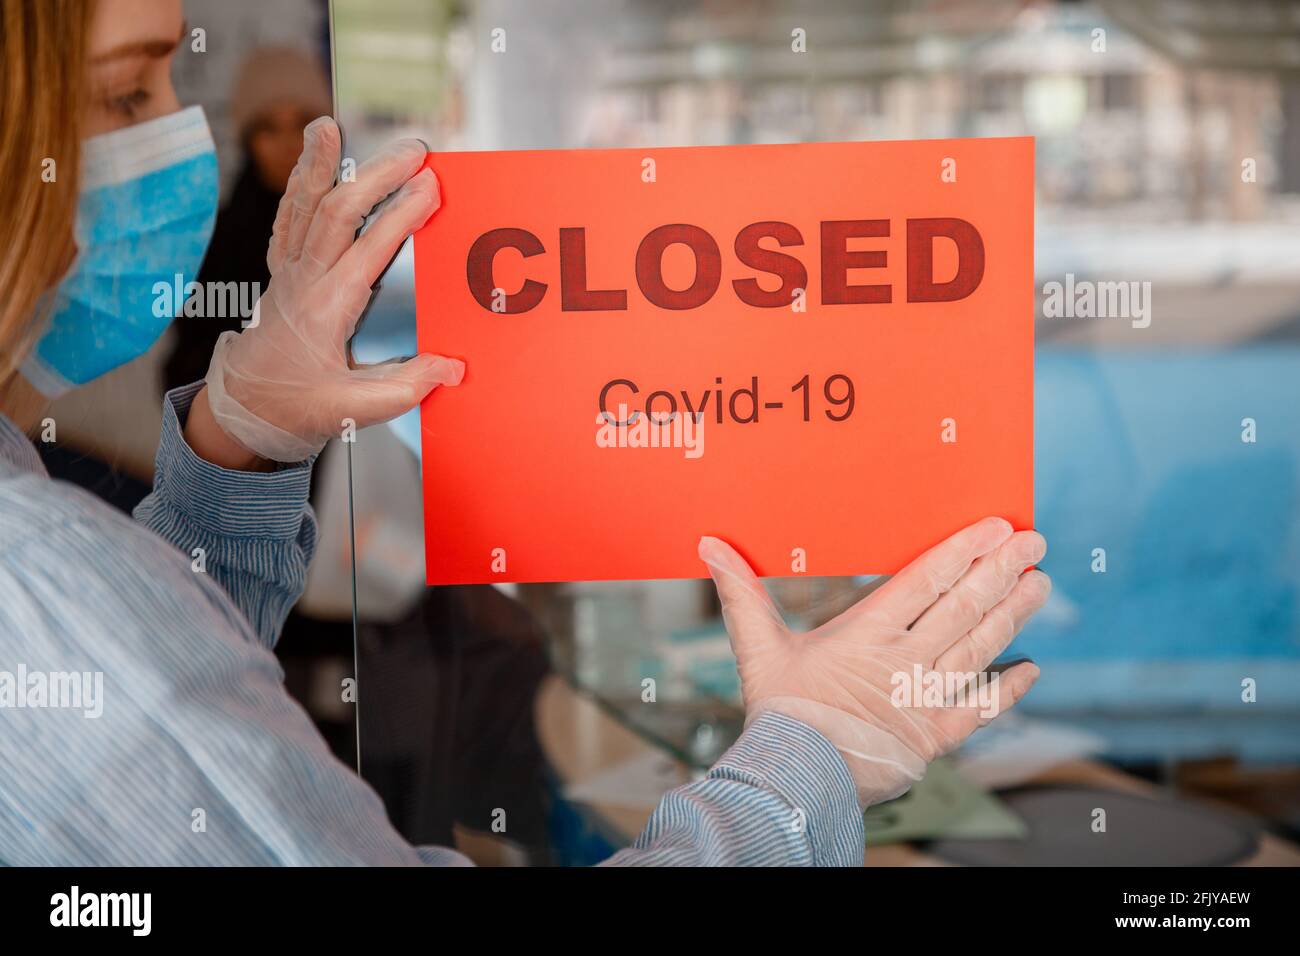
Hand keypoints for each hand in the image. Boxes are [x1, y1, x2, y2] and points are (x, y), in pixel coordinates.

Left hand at [201, 116, 462, 462]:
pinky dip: (299, 184)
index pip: (367, 252)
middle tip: (413, 151)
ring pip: (303, 206)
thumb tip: (451, 366)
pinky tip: (310, 158)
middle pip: (336, 213)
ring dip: (319, 164)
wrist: (245, 409)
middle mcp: (303, 281)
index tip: (430, 188)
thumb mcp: (354, 410)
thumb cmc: (297, 409)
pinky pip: (288, 218)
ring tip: (328, 125)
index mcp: (325, 310)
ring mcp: (287, 272)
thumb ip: (405, 387)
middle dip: (376, 176)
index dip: (400, 217)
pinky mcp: (282, 271)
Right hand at [698, 517, 1049, 807]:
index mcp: (867, 634)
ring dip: (1012, 615)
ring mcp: (924, 700)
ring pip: (978, 649)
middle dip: (1000, 572)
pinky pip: (979, 709)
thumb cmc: (777, 713)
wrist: (794, 782)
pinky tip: (1030, 668)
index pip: (925, 581)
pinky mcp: (933, 739)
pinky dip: (1007, 689)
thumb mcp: (757, 648)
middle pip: (962, 607)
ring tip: (1040, 584)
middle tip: (1034, 541)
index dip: (962, 551)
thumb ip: (741, 595)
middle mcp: (905, 662)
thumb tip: (709, 546)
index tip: (993, 527)